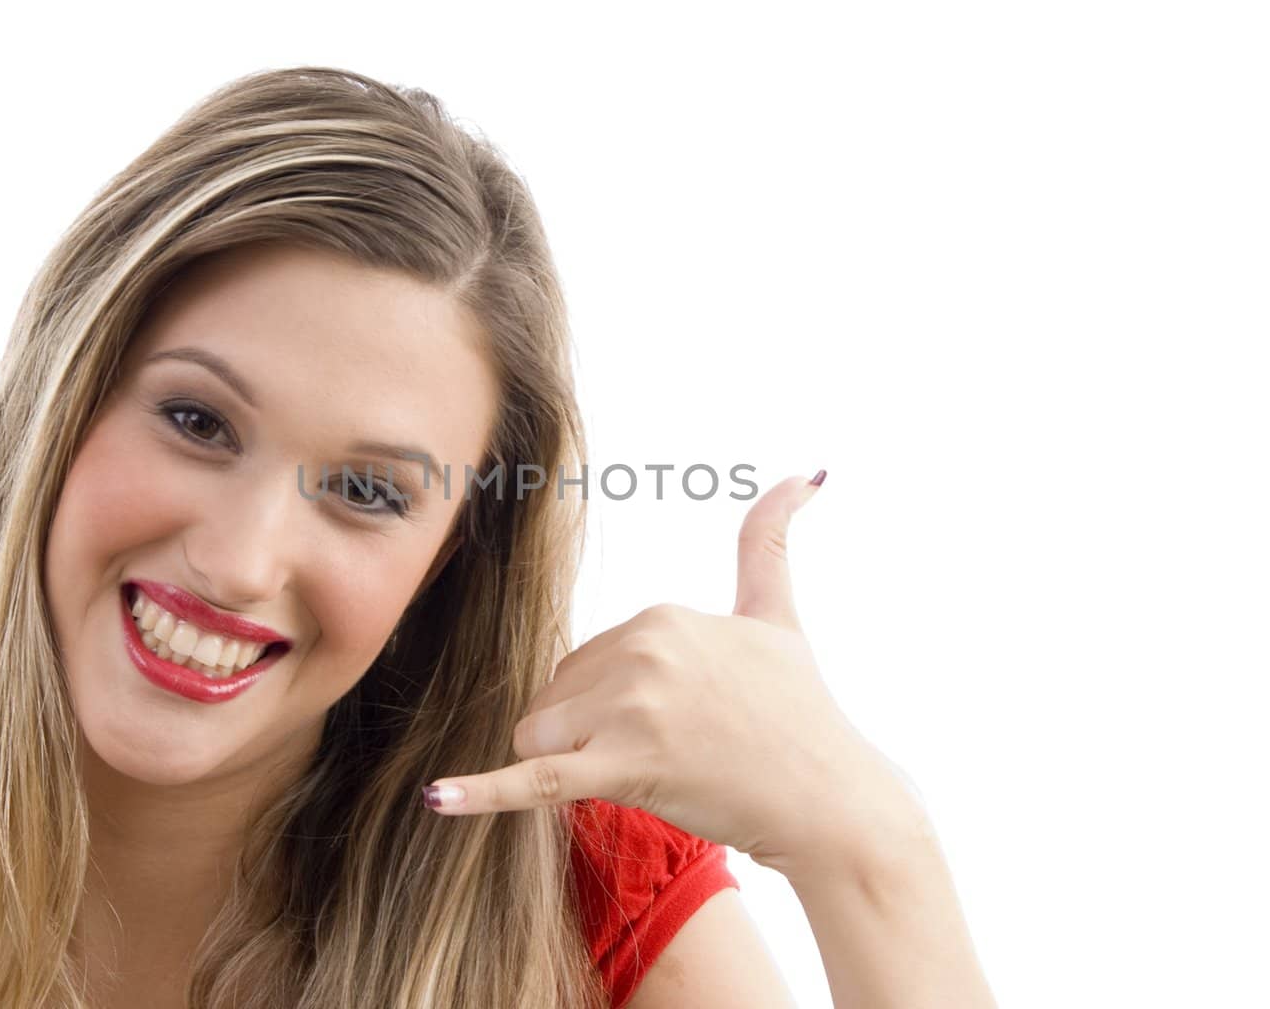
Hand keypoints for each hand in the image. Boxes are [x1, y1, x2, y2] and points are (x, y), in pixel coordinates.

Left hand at [420, 472, 930, 883]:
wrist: (832, 801)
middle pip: (554, 698)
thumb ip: (770, 540)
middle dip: (585, 735)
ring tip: (648, 777)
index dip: (607, 703)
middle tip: (664, 757)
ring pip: (539, 736)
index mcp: (659, 615)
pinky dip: (481, 792)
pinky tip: (437, 797)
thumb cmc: (802, 714)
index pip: (582, 662)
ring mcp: (630, 708)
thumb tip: (809, 469)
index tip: (668, 723)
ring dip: (574, 765)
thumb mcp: (778, 616)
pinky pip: (533, 780)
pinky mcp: (623, 766)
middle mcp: (640, 649)